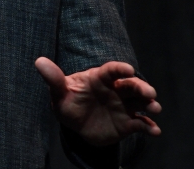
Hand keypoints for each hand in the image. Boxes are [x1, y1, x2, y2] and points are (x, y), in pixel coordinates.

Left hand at [34, 57, 161, 146]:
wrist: (76, 124)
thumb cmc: (68, 102)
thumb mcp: (59, 92)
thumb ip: (53, 79)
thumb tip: (38, 61)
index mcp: (100, 78)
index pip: (111, 70)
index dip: (120, 69)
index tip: (129, 69)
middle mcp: (115, 90)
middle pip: (131, 85)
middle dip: (142, 87)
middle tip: (150, 93)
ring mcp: (123, 106)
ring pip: (140, 102)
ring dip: (150, 104)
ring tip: (155, 108)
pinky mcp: (127, 123)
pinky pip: (140, 124)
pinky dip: (149, 127)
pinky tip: (155, 131)